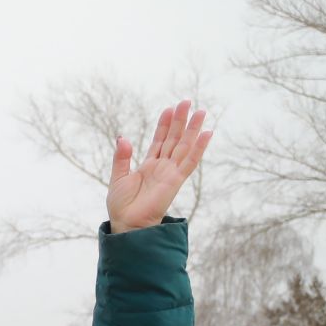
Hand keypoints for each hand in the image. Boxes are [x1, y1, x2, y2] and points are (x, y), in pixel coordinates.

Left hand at [106, 101, 212, 233]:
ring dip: (192, 129)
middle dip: (180, 121)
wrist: (127, 224)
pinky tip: (207, 134)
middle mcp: (162, 166)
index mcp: (149, 165)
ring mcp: (170, 172)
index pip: (159, 140)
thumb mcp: (118, 177)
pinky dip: (199, 148)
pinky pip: (190, 162)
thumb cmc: (122, 205)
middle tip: (186, 102)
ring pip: (184, 146)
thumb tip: (123, 138)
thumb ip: (122, 158)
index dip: (164, 125)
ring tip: (201, 112)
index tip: (169, 109)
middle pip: (174, 139)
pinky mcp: (176, 181)